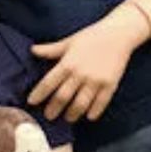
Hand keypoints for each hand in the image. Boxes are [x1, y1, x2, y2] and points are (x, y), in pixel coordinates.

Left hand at [29, 8, 146, 121]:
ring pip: (80, 104)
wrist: (119, 33)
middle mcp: (80, 74)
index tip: (31, 102)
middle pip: (62, 97)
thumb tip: (32, 50)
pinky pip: (101, 104)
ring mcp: (96, 80)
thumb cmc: (92, 36)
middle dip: (53, 109)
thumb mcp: (69, 41)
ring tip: (68, 118)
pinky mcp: (110, 84)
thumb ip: (51, 50)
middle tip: (48, 116)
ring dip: (72, 114)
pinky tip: (88, 116)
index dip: (38, 94)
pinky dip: (93, 112)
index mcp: (68, 63)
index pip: (48, 83)